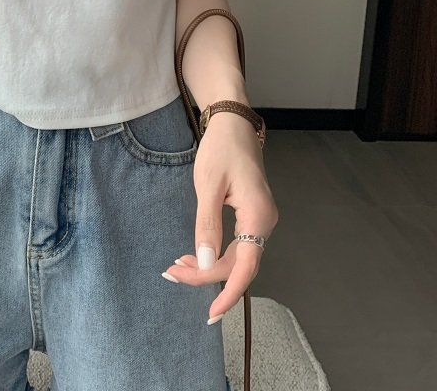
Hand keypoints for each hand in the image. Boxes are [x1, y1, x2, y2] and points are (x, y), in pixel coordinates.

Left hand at [160, 111, 278, 323]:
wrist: (233, 123)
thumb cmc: (221, 148)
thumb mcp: (208, 185)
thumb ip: (207, 225)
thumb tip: (207, 263)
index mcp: (259, 217)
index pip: (245, 268)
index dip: (226, 293)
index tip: (209, 314)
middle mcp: (265, 222)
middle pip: (238, 265)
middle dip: (206, 276)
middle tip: (172, 273)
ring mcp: (259, 219)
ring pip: (236, 256)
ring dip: (209, 265)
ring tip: (177, 266)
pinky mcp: (250, 214)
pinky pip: (235, 244)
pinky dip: (214, 252)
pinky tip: (194, 254)